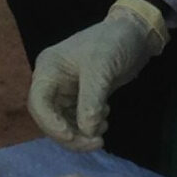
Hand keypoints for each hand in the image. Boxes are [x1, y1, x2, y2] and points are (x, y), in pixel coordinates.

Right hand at [26, 0, 167, 150]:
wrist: (137, 33)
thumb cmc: (114, 42)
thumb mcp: (101, 68)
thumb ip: (91, 100)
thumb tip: (86, 131)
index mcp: (49, 69)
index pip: (39, 103)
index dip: (52, 124)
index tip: (73, 136)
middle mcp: (52, 81)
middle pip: (50, 118)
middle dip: (70, 134)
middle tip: (95, 143)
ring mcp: (66, 90)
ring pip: (63, 123)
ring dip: (81, 132)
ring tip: (103, 128)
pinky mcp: (81, 97)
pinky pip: (77, 119)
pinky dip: (88, 126)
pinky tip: (104, 120)